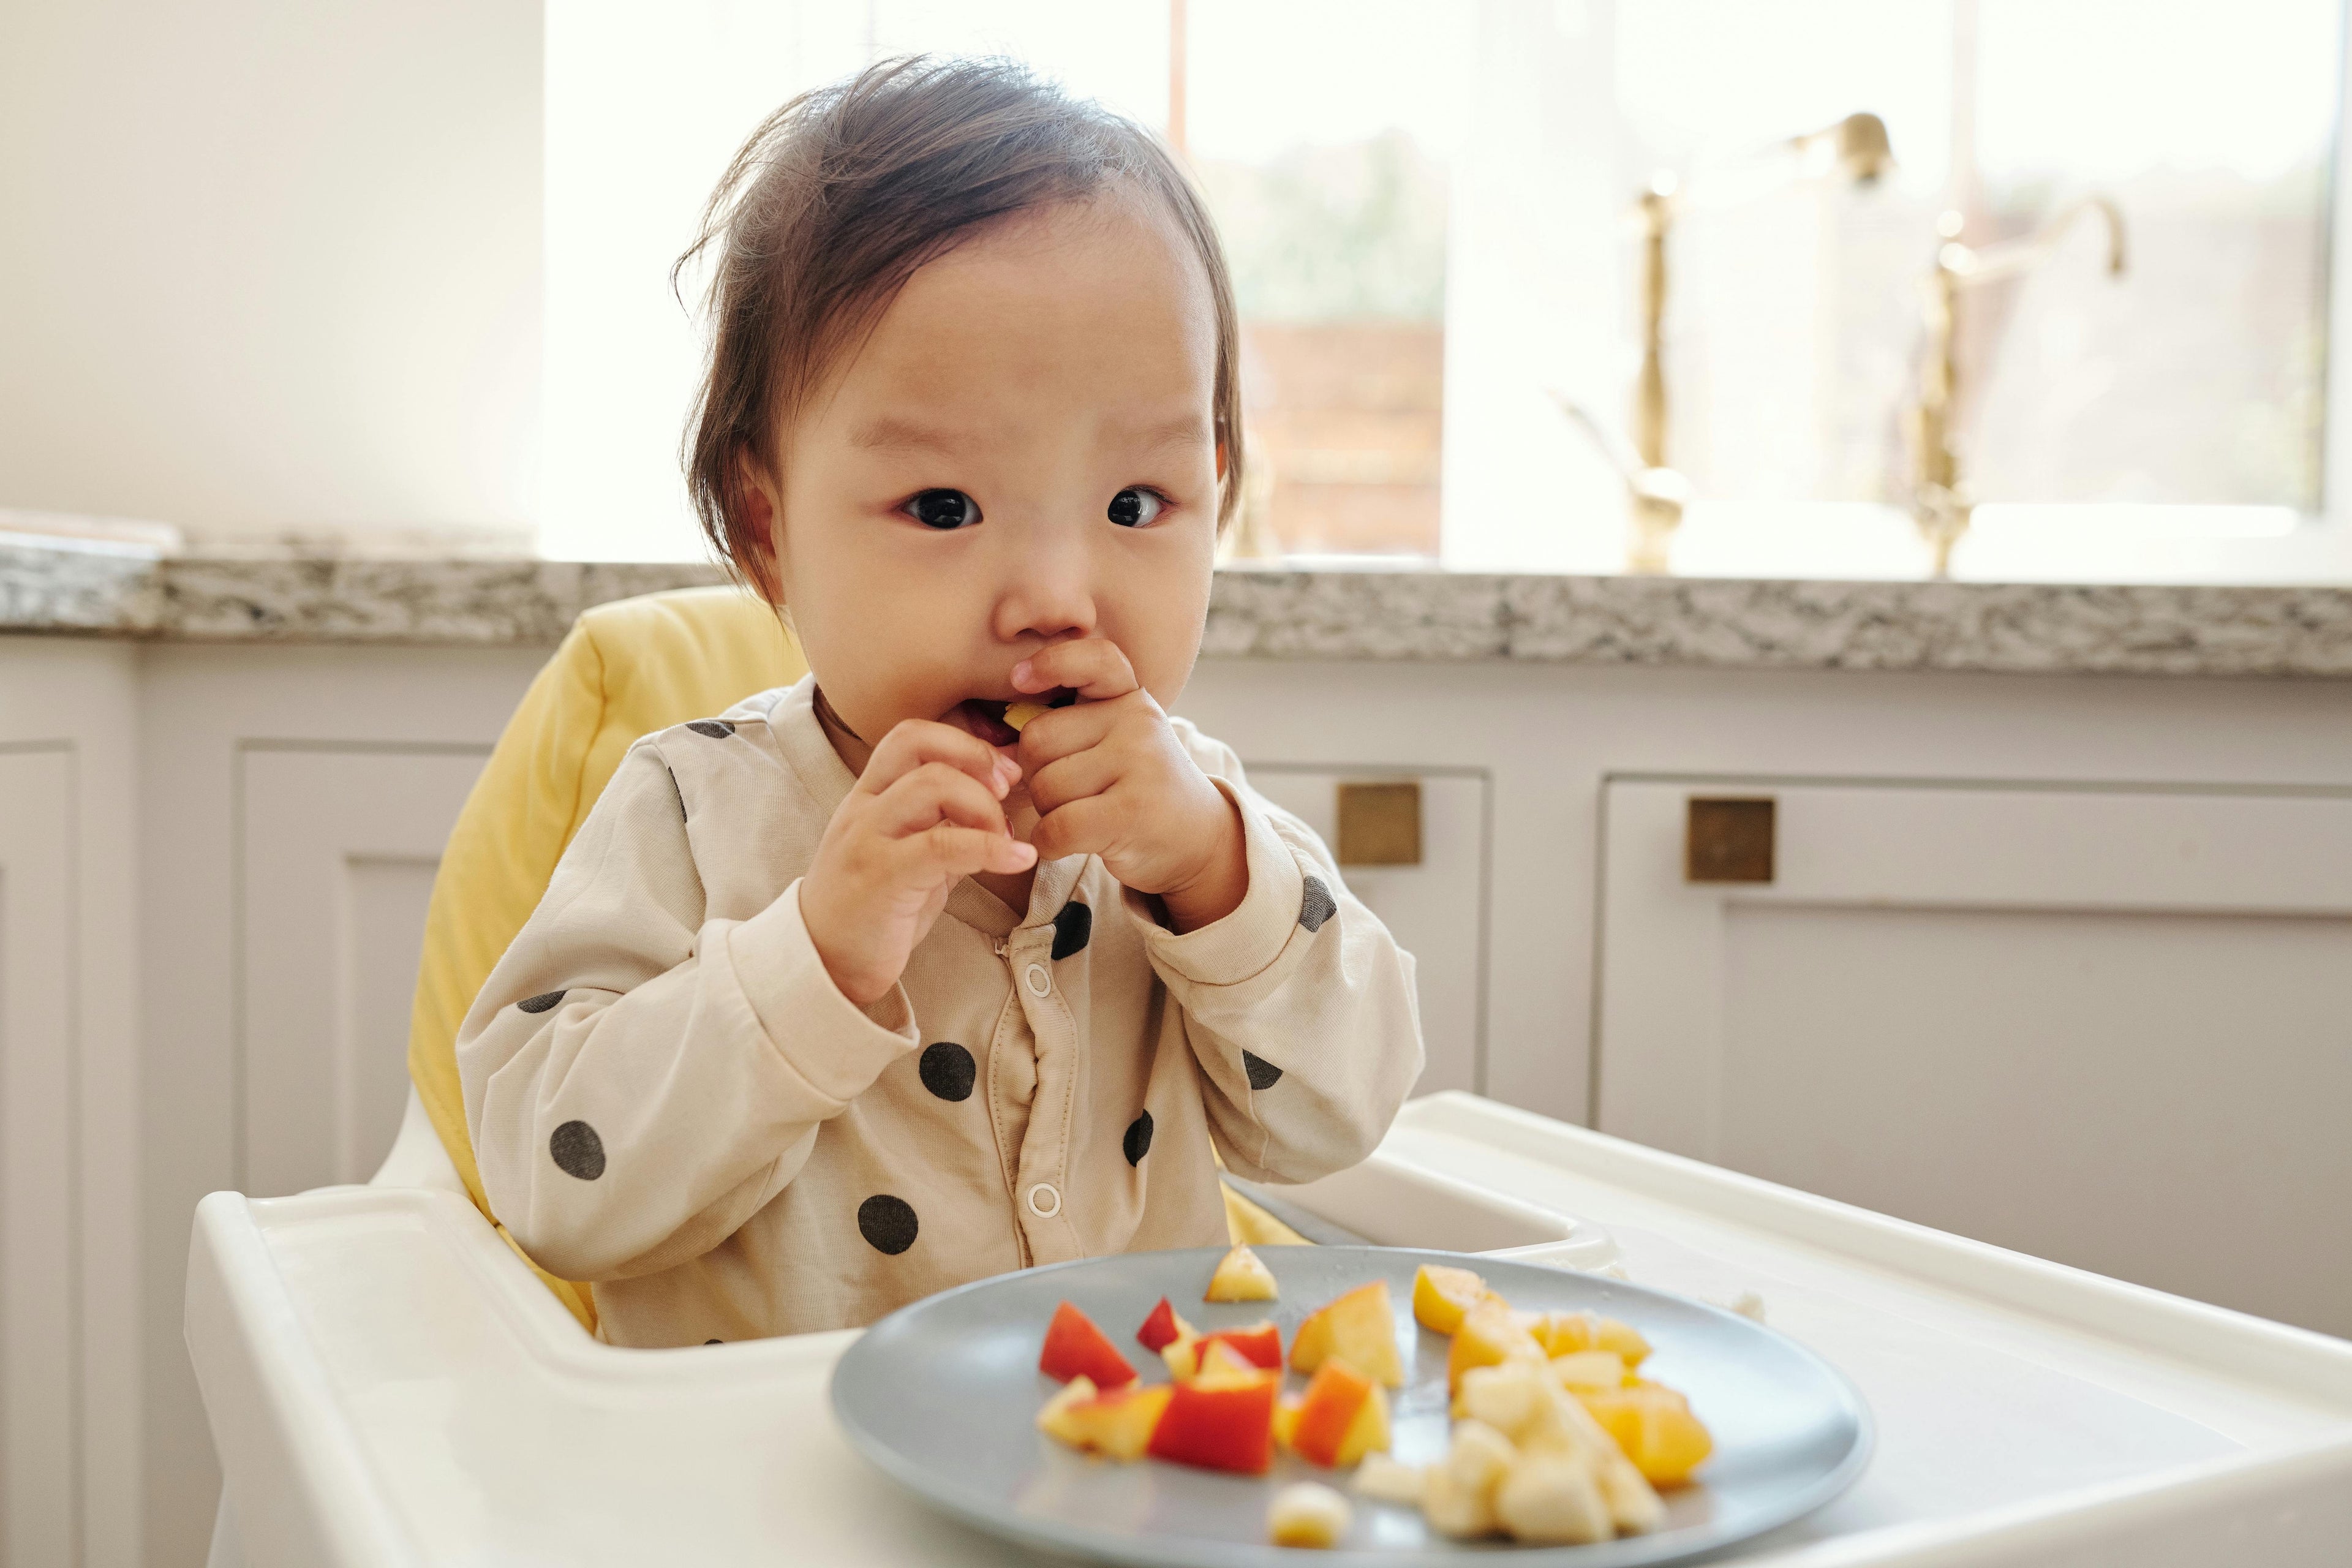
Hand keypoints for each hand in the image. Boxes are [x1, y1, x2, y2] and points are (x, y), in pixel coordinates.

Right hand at [800, 721, 1036, 1003]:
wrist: (824, 966)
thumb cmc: (873, 912)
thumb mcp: (913, 859)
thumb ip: (947, 828)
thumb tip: (1002, 806)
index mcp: (869, 796)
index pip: (911, 735)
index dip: (964, 742)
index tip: (1003, 772)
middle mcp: (864, 808)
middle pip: (919, 745)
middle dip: (977, 759)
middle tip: (1010, 792)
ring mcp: (868, 839)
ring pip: (930, 784)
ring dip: (984, 804)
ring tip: (1008, 837)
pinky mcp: (881, 877)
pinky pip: (941, 845)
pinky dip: (990, 847)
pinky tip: (1018, 859)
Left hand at [1011, 638, 1246, 931]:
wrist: (1197, 842)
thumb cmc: (1135, 790)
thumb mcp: (1116, 742)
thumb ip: (1069, 728)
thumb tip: (1000, 750)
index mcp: (1130, 698)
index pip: (1093, 659)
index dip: (1051, 663)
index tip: (1020, 680)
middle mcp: (1138, 721)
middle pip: (1038, 739)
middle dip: (1035, 774)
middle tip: (1066, 794)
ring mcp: (1140, 764)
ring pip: (1045, 786)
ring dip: (1046, 813)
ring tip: (1079, 817)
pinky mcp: (1132, 812)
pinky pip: (1057, 826)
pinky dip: (1048, 843)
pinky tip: (1065, 844)